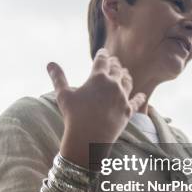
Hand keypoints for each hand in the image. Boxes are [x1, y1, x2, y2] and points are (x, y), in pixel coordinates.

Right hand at [47, 48, 145, 166]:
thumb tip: (50, 63)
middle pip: (117, 69)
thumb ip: (58, 77)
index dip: (103, 54)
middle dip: (114, 64)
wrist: (88, 139)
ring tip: (124, 74)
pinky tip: (142, 95)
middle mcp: (113, 85)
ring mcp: (122, 98)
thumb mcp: (63, 95)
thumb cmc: (73, 116)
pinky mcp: (128, 111)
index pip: (102, 60)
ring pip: (128, 82)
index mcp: (98, 77)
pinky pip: (136, 102)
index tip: (103, 52)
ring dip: (126, 76)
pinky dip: (139, 98)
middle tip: (113, 62)